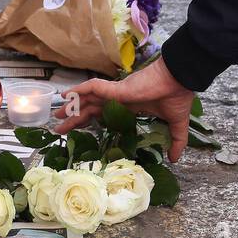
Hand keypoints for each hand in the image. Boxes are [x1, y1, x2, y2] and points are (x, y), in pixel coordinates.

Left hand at [54, 56, 193, 161]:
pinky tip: (66, 95)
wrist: (180, 78)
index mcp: (130, 107)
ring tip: (57, 116)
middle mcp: (119, 100)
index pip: (104, 115)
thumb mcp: (175, 125)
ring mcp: (117, 93)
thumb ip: (175, 142)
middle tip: (59, 129)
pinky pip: (93, 87)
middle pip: (91, 110)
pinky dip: (79, 90)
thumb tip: (175, 159)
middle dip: (75, 119)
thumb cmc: (177, 96)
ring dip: (72, 107)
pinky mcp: (117, 88)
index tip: (81, 130)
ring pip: (88, 99)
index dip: (91, 121)